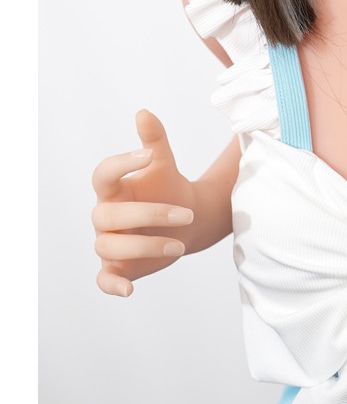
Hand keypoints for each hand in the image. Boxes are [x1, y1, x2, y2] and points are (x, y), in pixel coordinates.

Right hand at [92, 110, 196, 297]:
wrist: (187, 222)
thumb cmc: (169, 189)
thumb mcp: (164, 165)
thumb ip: (154, 141)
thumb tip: (143, 113)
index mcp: (113, 188)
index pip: (101, 175)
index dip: (120, 164)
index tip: (148, 156)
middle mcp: (105, 216)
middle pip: (108, 215)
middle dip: (148, 213)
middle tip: (187, 213)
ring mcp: (109, 242)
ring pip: (110, 246)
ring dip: (145, 245)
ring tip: (180, 243)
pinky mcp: (117, 267)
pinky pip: (104, 280)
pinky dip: (112, 286)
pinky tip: (129, 291)